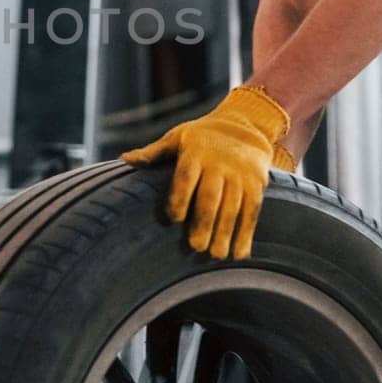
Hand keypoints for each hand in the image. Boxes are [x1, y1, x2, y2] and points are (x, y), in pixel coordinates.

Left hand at [120, 85, 294, 259]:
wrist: (244, 126)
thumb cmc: (200, 138)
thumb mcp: (176, 138)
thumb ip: (153, 153)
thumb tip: (125, 159)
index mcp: (196, 152)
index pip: (186, 176)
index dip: (180, 197)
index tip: (174, 219)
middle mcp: (220, 163)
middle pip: (211, 195)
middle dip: (205, 221)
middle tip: (196, 247)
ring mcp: (240, 175)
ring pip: (233, 206)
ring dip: (226, 232)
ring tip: (216, 256)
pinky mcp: (256, 185)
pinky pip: (252, 211)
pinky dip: (246, 233)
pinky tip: (239, 254)